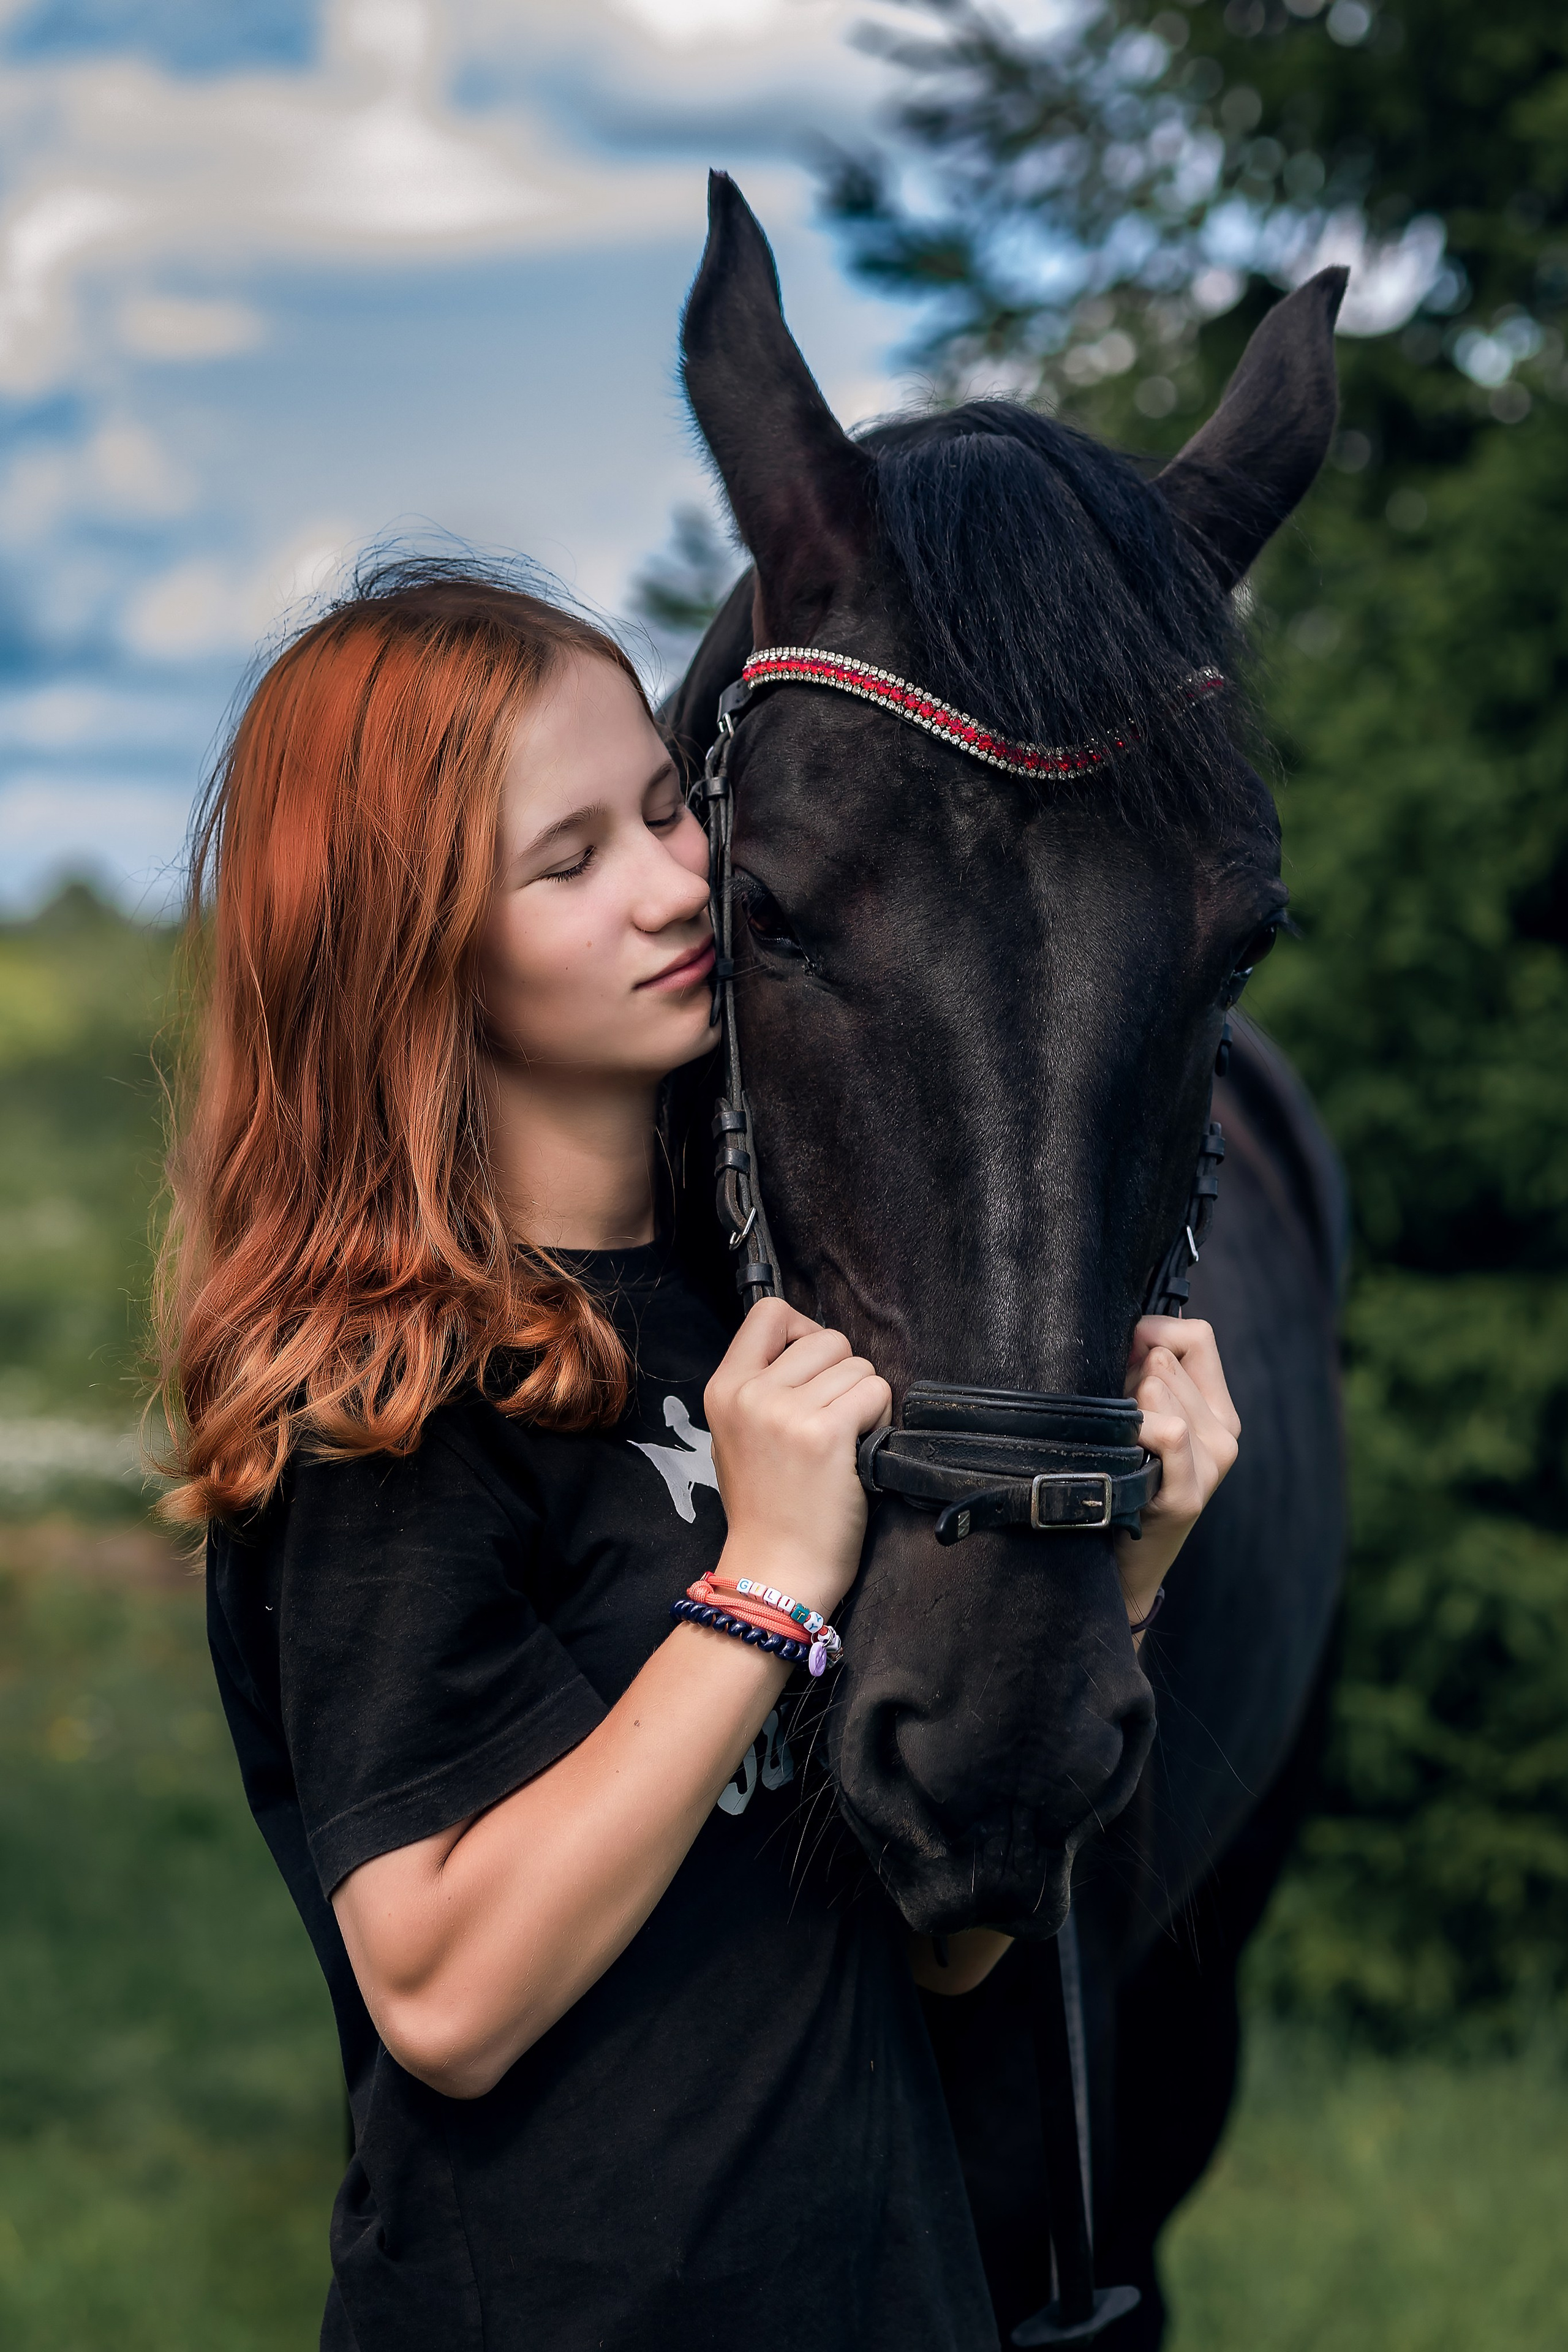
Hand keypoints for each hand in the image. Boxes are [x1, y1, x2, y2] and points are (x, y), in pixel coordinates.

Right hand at [704, 1299, 890, 1616]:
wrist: (775, 1572)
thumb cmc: (766, 1509)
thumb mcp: (737, 1435)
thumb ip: (762, 1386)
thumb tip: (808, 1350)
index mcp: (724, 1388)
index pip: (769, 1313)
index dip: (804, 1331)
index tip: (814, 1368)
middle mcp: (751, 1393)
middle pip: (827, 1338)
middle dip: (843, 1375)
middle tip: (834, 1420)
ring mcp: (788, 1412)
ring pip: (859, 1366)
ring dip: (864, 1400)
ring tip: (845, 1442)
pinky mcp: (828, 1434)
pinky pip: (875, 1393)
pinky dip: (880, 1419)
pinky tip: (860, 1452)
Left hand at [1115, 1316, 1239, 1628]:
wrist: (1122, 1563)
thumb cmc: (1120, 1478)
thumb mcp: (1138, 1416)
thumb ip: (1141, 1369)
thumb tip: (1130, 1326)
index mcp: (1217, 1410)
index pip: (1196, 1335)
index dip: (1152, 1331)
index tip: (1122, 1355)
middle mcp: (1224, 1433)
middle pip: (1167, 1358)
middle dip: (1127, 1375)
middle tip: (1113, 1419)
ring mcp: (1213, 1464)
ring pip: (1160, 1386)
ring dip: (1123, 1406)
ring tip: (1114, 1443)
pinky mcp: (1189, 1494)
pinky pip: (1167, 1432)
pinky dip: (1136, 1431)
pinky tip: (1121, 1455)